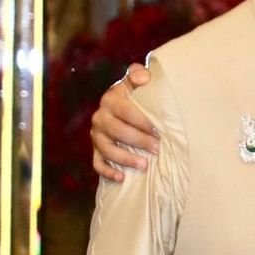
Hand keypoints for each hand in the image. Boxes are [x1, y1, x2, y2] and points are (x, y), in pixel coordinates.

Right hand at [92, 63, 155, 180]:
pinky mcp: (96, 151)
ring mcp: (97, 135)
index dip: (142, 121)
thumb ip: (139, 75)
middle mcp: (100, 117)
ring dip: (125, 159)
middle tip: (157, 149)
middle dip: (138, 141)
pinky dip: (108, 172)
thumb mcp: (136, 84)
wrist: (121, 110)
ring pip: (107, 149)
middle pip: (117, 131)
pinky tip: (122, 178)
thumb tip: (144, 76)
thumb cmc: (136, 98)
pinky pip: (97, 163)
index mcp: (111, 99)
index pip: (125, 111)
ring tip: (144, 165)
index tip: (158, 130)